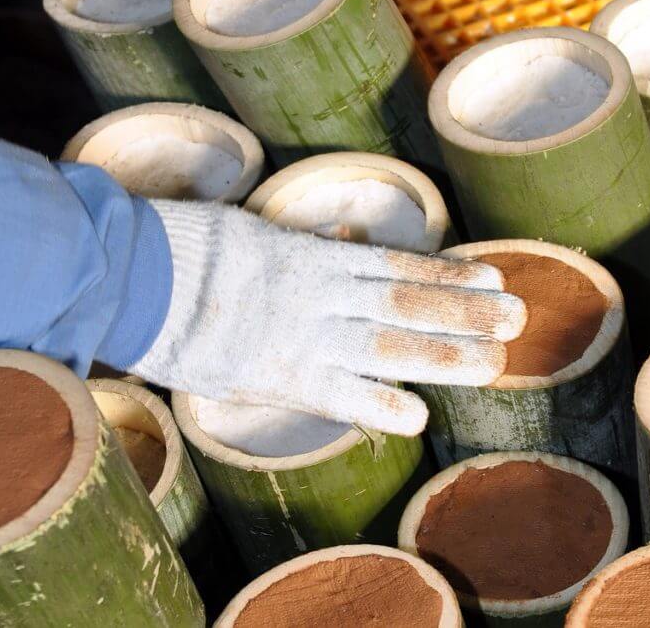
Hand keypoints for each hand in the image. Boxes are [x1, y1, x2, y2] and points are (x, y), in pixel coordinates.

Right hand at [129, 201, 525, 434]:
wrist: (133, 272)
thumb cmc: (187, 248)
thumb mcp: (254, 233)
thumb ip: (305, 248)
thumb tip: (343, 242)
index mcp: (315, 257)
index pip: (399, 266)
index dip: (450, 273)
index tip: (493, 276)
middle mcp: (321, 292)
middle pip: (408, 303)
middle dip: (466, 311)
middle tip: (517, 316)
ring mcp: (302, 333)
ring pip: (388, 343)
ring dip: (444, 354)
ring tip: (494, 363)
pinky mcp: (274, 372)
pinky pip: (336, 392)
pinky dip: (377, 404)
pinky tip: (418, 416)